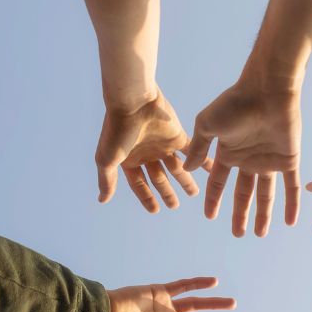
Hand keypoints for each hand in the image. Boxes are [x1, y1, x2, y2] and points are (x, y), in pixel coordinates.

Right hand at [96, 88, 200, 212]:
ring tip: (194, 193)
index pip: (139, 184)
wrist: (133, 101)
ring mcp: (162, 145)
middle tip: (175, 205)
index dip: (147, 197)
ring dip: (185, 180)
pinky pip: (192, 151)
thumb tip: (102, 201)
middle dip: (167, 192)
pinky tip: (209, 170)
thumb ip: (107, 180)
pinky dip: (200, 161)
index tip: (156, 210)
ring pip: (176, 167)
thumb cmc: (117, 130)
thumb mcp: (107, 159)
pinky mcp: (177, 136)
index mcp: (129, 160)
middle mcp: (146, 154)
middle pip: (159, 178)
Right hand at [183, 81, 301, 236]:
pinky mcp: (289, 159)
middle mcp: (249, 159)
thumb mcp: (206, 125)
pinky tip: (291, 222)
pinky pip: (292, 187)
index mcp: (229, 152)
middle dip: (240, 214)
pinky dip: (292, 204)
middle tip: (237, 234)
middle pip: (243, 194)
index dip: (214, 199)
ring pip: (266, 195)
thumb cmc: (234, 103)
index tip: (210, 216)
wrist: (267, 90)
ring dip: (263, 215)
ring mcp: (270, 160)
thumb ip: (197, 148)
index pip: (219, 182)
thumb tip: (187, 169)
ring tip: (259, 234)